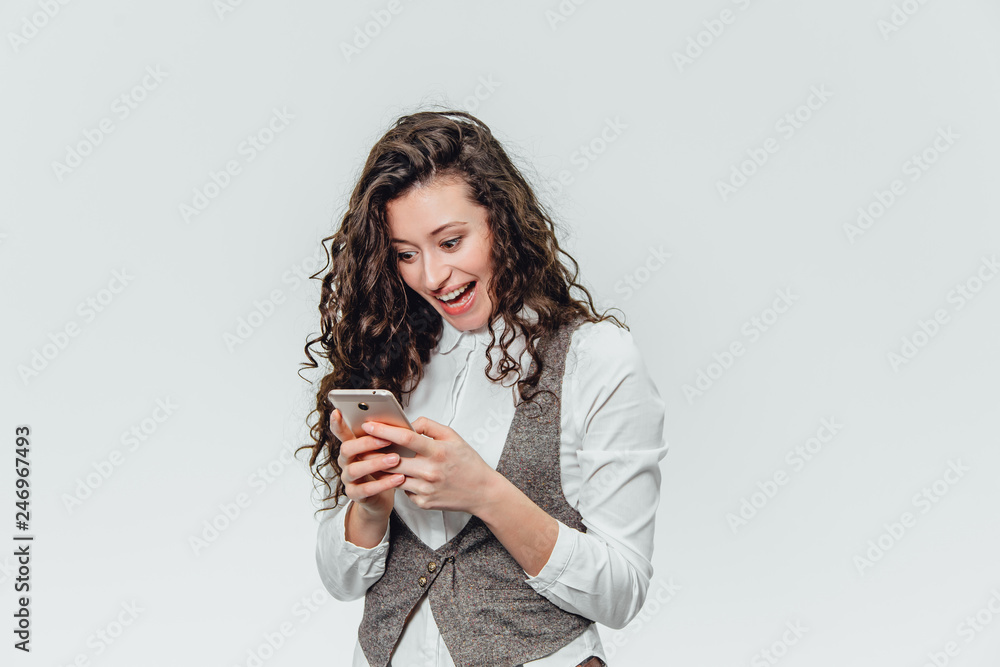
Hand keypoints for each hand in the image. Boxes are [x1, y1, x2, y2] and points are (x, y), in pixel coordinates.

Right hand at [331, 409, 405, 519]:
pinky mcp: (355, 494)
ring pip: (356, 469)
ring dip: (377, 463)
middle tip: (386, 439)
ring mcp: (348, 479)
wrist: (380, 497)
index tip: (338, 411)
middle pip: (347, 449)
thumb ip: (383, 437)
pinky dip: (384, 484)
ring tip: (395, 459)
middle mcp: (346, 462)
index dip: (337, 423)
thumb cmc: (382, 468)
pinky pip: (367, 489)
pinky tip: (398, 478)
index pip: (341, 433)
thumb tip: (398, 422)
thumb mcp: (382, 451)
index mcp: (351, 447)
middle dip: (366, 443)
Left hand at [361, 416, 498, 514]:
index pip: (405, 438)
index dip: (384, 430)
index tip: (369, 425)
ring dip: (382, 468)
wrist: (482, 492)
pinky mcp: (423, 502)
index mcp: (438, 452)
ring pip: (393, 477)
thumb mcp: (453, 437)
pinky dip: (400, 481)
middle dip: (374, 451)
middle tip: (363, 444)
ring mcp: (425, 489)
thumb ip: (429, 426)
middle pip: (392, 460)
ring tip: (376, 458)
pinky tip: (402, 475)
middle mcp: (430, 471)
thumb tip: (409, 423)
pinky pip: (403, 490)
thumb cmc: (468, 463)